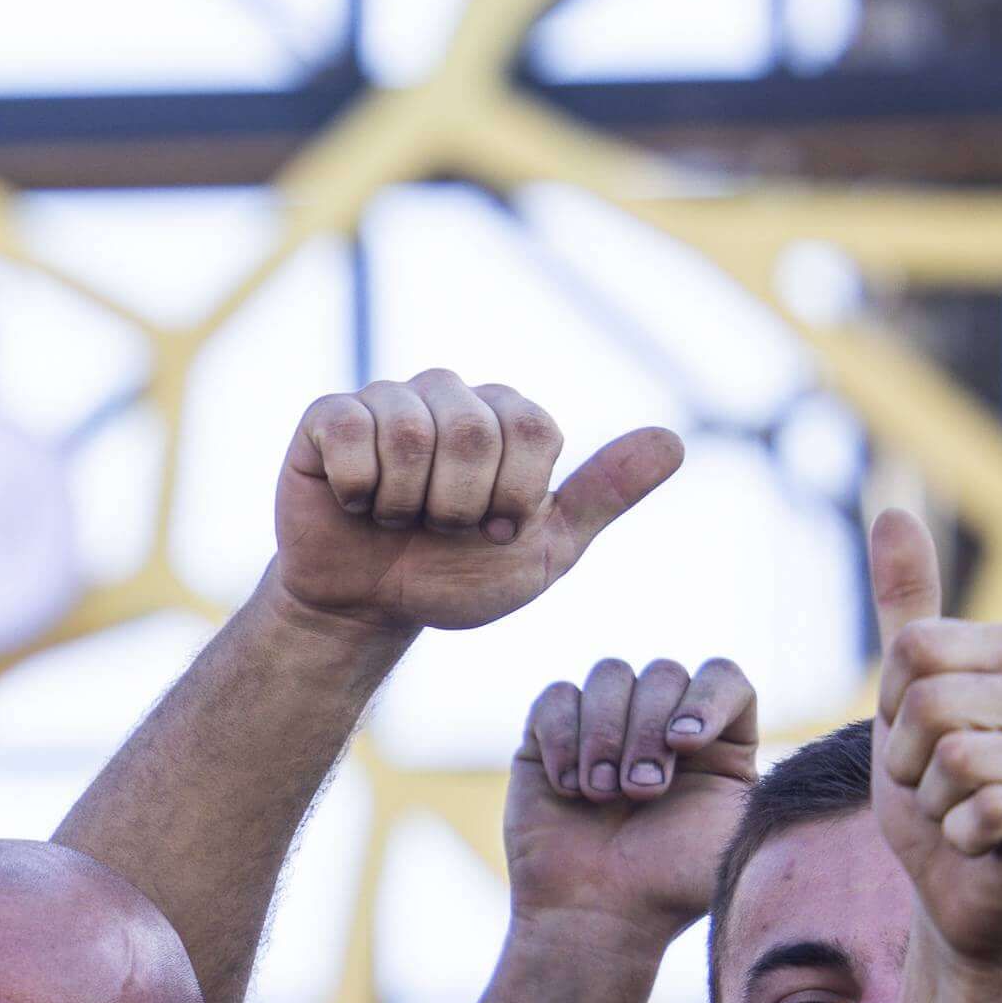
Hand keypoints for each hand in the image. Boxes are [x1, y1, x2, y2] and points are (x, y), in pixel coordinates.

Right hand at [266, 370, 682, 636]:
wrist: (369, 606)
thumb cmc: (458, 576)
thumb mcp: (544, 549)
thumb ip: (603, 494)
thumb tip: (675, 440)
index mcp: (507, 417)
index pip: (533, 428)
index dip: (514, 494)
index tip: (497, 529)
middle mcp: (449, 396)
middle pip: (474, 428)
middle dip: (459, 504)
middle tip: (440, 529)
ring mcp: (385, 401)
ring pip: (410, 430)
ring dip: (405, 501)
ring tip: (395, 519)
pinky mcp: (326, 417)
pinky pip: (349, 430)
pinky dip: (359, 486)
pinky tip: (357, 504)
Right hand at [507, 658, 758, 941]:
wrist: (597, 914)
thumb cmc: (673, 884)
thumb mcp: (739, 834)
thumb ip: (762, 784)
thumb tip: (792, 756)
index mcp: (718, 743)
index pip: (723, 677)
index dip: (705, 698)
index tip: (685, 744)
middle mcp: (663, 723)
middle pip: (663, 672)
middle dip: (646, 731)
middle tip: (642, 793)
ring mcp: (606, 724)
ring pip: (610, 676)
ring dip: (605, 736)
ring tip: (602, 796)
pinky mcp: (551, 734)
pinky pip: (557, 698)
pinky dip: (562, 740)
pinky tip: (570, 789)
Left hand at [864, 505, 1001, 971]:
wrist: (953, 882)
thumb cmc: (929, 782)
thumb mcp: (902, 690)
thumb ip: (905, 607)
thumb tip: (894, 512)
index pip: (916, 646)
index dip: (890, 700)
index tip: (910, 731)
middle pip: (932, 701)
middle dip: (906, 755)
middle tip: (931, 780)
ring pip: (959, 758)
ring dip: (931, 799)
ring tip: (955, 809)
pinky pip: (990, 810)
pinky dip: (958, 834)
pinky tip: (977, 842)